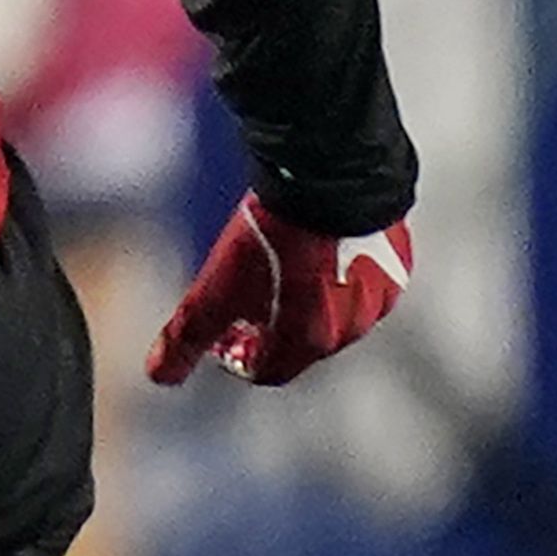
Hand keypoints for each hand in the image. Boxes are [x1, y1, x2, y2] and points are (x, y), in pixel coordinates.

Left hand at [149, 201, 409, 386]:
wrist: (328, 178)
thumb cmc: (271, 237)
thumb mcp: (215, 289)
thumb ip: (186, 337)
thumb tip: (159, 376)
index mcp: (310, 341)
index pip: (270, 372)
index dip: (238, 359)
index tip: (223, 337)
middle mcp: (353, 327)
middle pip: (302, 344)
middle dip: (270, 331)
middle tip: (246, 303)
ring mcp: (381, 294)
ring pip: (336, 312)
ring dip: (306, 302)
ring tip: (280, 269)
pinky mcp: (397, 260)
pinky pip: (362, 279)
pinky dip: (336, 274)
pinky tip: (315, 247)